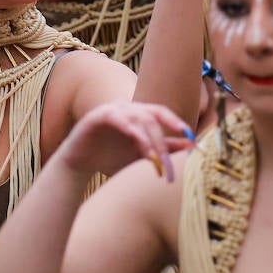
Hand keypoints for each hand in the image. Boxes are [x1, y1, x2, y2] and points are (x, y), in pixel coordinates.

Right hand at [55, 102, 194, 182]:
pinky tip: (137, 141)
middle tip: (168, 164)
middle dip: (162, 142)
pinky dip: (129, 128)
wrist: (80, 164)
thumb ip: (165, 149)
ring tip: (154, 159)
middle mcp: (127, 108)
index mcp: (139, 114)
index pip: (162, 113)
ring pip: (137, 118)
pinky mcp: (97, 116)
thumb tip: (192, 145)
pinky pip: (117, 118)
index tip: (192, 139)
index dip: (177, 123)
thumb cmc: (111, 157)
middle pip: (152, 117)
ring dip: (148, 140)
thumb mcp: (142, 155)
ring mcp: (112, 110)